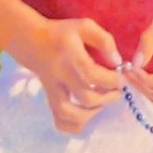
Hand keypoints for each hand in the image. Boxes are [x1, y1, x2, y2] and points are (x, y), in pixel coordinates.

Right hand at [23, 15, 123, 133]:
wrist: (31, 40)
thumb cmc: (62, 34)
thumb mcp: (84, 26)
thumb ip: (104, 40)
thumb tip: (117, 61)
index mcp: (70, 55)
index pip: (91, 74)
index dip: (111, 80)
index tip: (121, 78)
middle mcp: (60, 75)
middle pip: (85, 97)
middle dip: (108, 98)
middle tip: (116, 90)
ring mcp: (52, 89)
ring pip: (68, 113)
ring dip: (91, 114)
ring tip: (102, 103)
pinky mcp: (50, 98)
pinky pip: (59, 120)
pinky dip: (74, 125)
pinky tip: (86, 116)